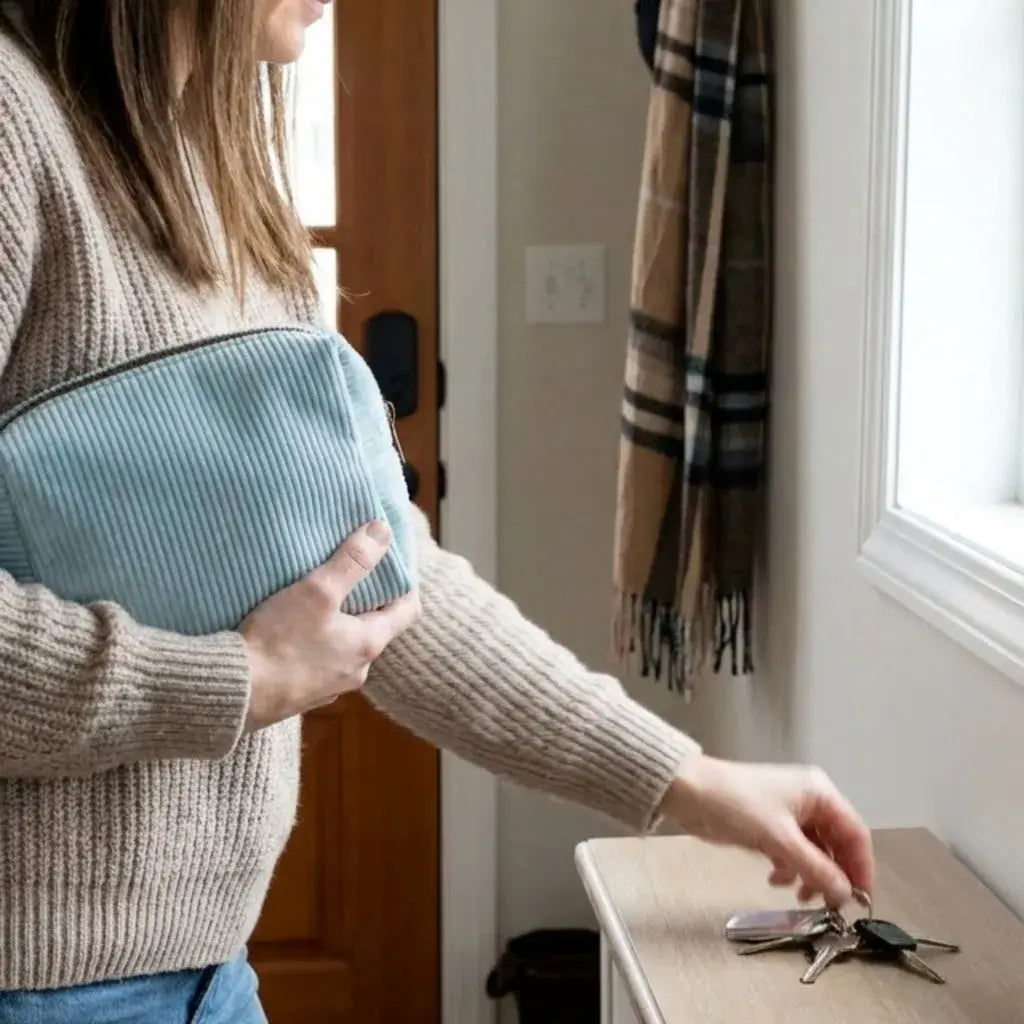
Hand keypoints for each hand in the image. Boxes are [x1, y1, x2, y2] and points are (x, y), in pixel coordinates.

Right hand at [241, 520, 421, 730]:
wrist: (234, 694)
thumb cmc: (278, 642)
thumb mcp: (318, 591)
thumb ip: (352, 561)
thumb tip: (382, 532)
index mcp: (369, 644)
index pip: (408, 610)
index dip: (405, 584)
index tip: (393, 563)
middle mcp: (357, 671)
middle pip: (375, 628)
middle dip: (367, 601)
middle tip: (352, 574)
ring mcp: (330, 687)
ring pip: (345, 647)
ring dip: (338, 624)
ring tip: (319, 600)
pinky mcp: (302, 695)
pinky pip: (319, 663)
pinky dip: (315, 644)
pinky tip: (292, 632)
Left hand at [660, 756, 873, 908]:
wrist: (688, 792)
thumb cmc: (735, 805)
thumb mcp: (779, 839)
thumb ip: (816, 868)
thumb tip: (846, 893)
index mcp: (819, 793)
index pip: (855, 832)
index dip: (861, 866)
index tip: (861, 898)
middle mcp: (809, 801)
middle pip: (836, 844)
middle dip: (833, 875)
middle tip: (829, 905)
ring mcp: (789, 813)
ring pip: (814, 852)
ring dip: (810, 875)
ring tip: (799, 896)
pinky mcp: (771, 826)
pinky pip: (793, 852)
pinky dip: (790, 869)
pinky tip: (775, 880)